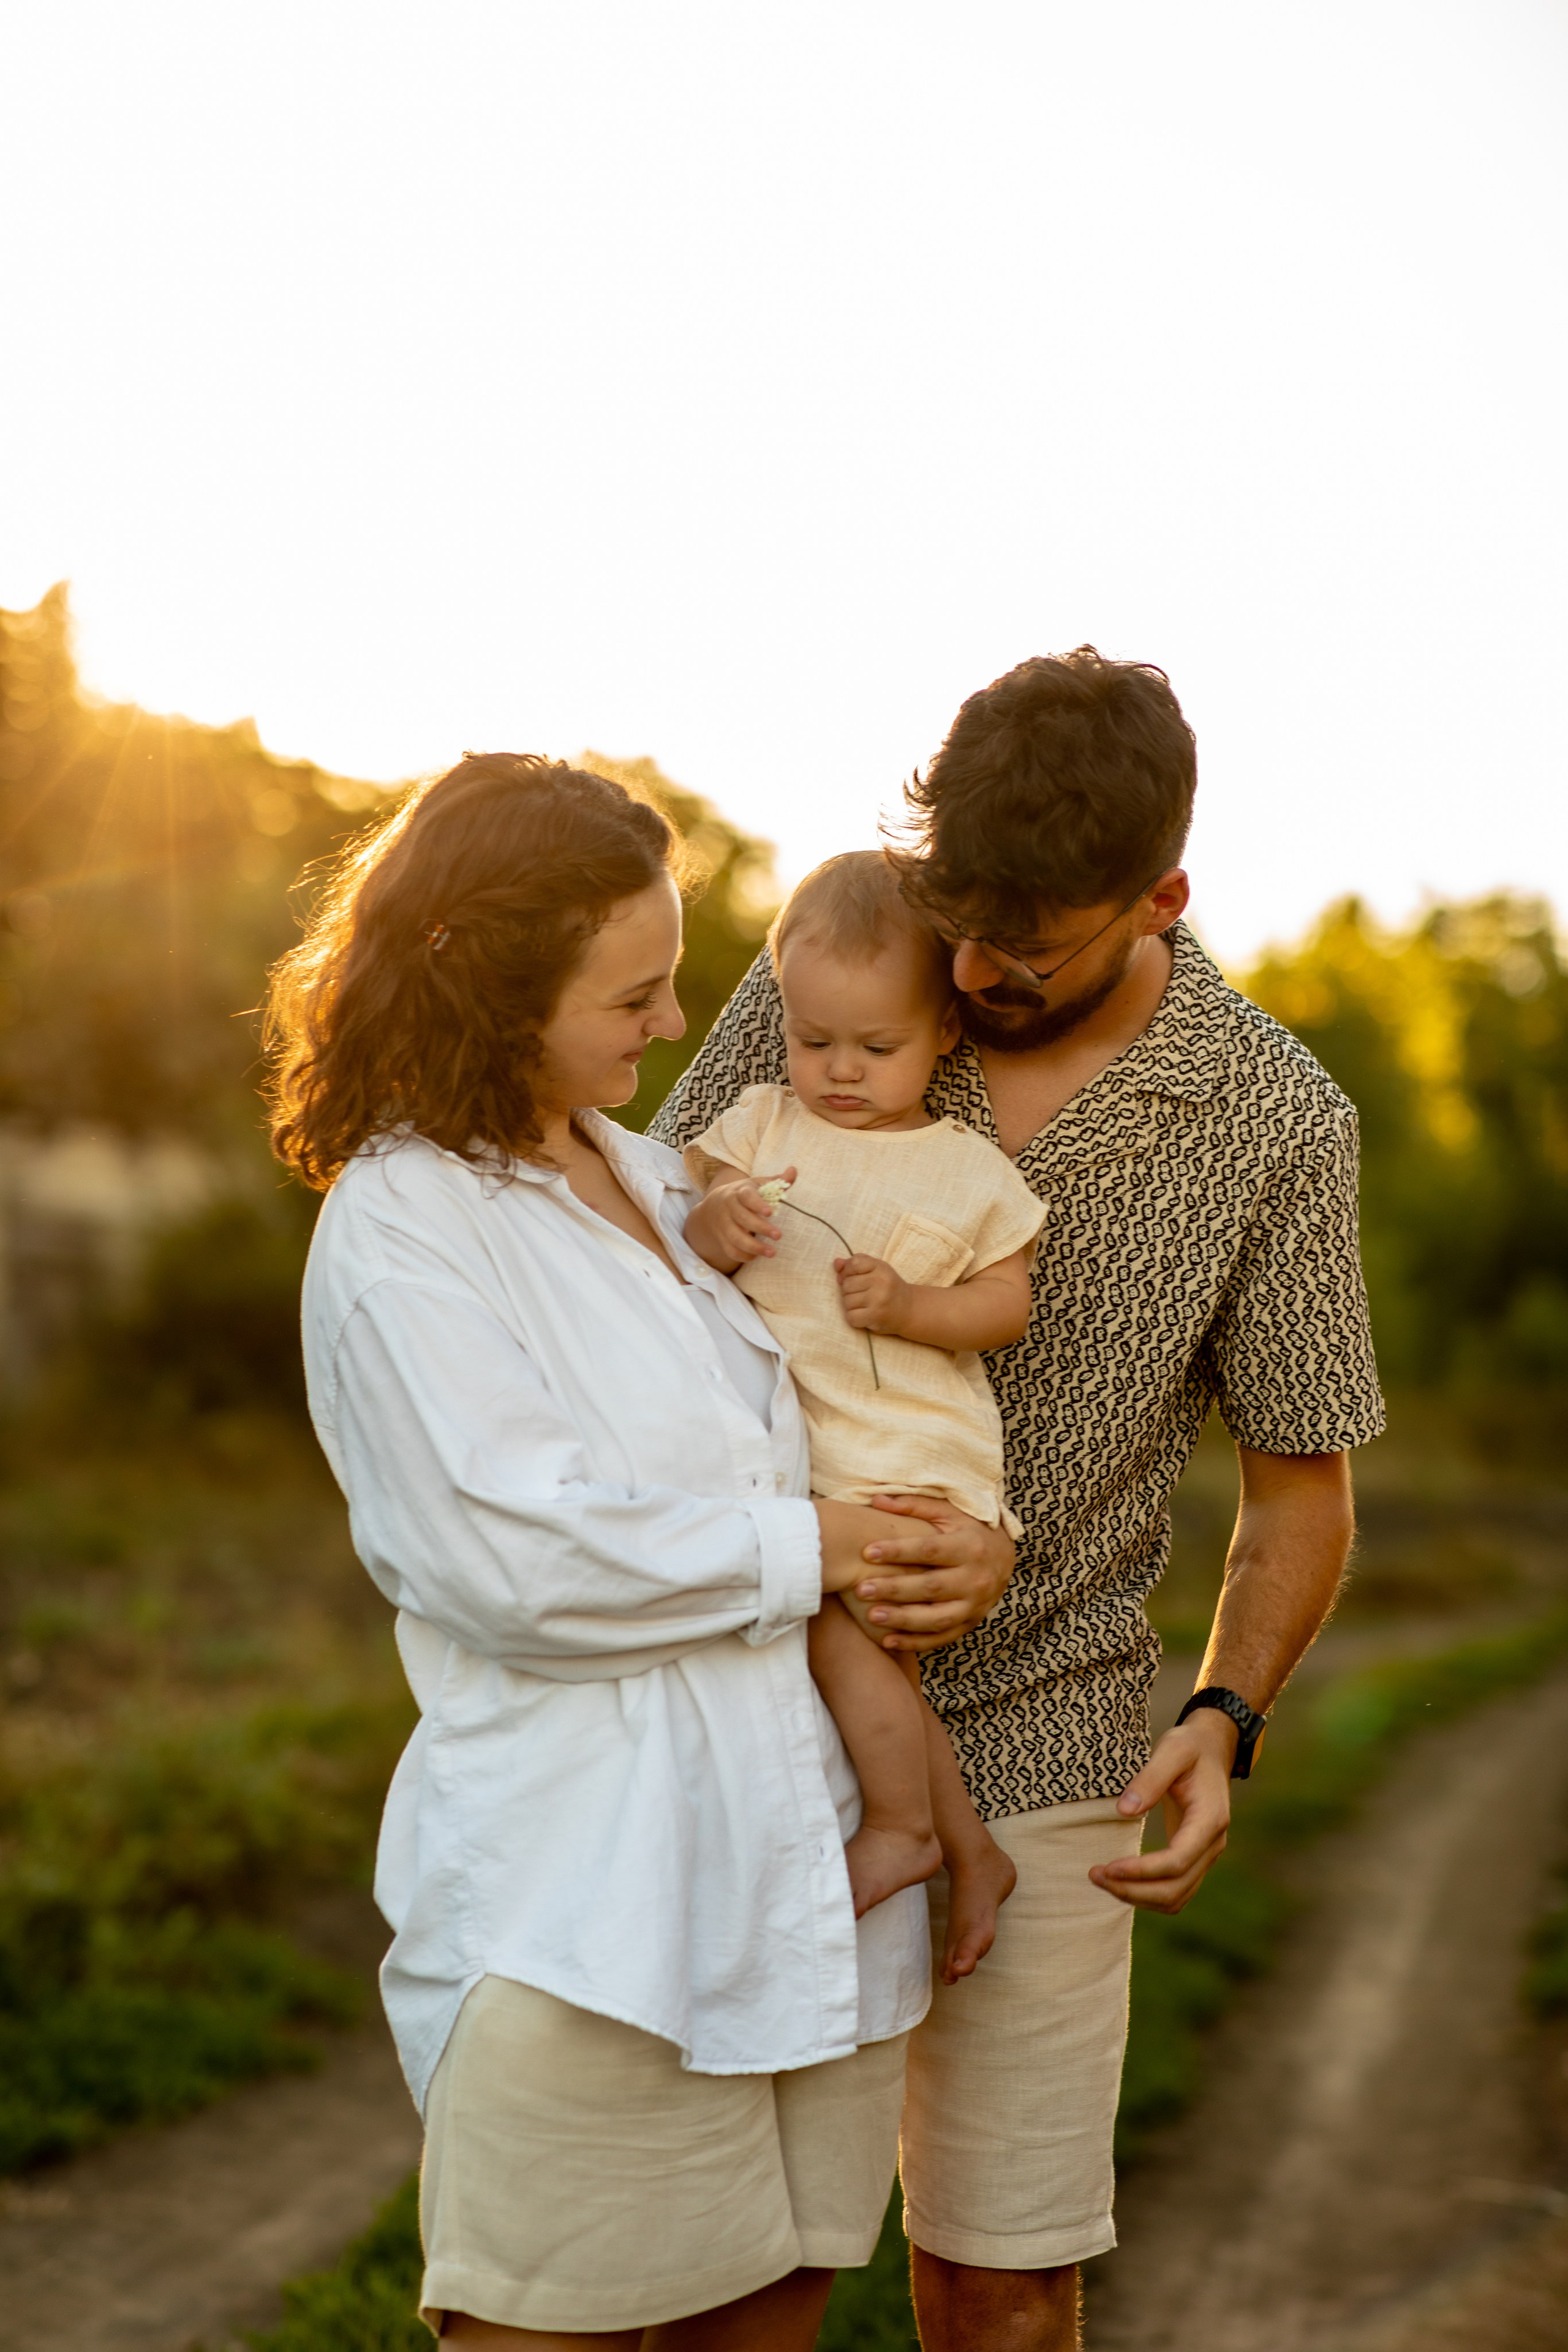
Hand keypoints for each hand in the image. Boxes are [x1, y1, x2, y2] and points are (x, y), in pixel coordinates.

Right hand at [691, 1167, 795, 1267]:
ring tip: (772, 1252)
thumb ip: (777, 1181)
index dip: (757, 1204)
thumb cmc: (744, 1194)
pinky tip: (756, 1256)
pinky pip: (730, 1250)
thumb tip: (793, 1170)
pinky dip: (743, 1256)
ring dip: (753, 1247)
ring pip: (735, 1237)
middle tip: (779, 1235)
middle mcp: (729, 1208)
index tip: (770, 1212)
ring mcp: (723, 1224)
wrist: (715, 1204)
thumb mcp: (757, 1184)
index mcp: (739, 1192)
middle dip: (761, 1228)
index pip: (747, 1197)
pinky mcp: (721, 1238)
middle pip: (742, 1219)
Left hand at [833, 1253, 911, 1333]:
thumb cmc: (888, 1287)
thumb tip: (836, 1263)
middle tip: (861, 1294)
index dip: (846, 1272)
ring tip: (863, 1305)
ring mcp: (878, 1300)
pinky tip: (864, 1315)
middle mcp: (881, 1282)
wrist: (908, 1309)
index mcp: (881, 1267)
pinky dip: (854, 1317)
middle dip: (849, 1291)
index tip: (852, 1278)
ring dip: (851, 1305)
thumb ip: (855, 1264)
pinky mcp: (875, 1316)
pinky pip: (851, 1316)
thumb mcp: (876, 1270)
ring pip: (846, 1301)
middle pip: (847, 1284)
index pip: (853, 1264)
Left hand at [851, 1491, 1013, 1650]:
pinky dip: (915, 1643)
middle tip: (860, 1589)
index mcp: (970, 1547)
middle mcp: (976, 1578)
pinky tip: (888, 1641)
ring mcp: (975, 1605)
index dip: (899, 1551)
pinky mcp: (970, 1624)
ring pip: (937, 1618)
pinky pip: (942, 1638)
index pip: (930, 1550)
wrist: (1005, 1559)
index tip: (867, 1552)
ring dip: (903, 1619)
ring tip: (871, 1616)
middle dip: (894, 1589)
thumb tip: (877, 1500)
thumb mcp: (950, 1513)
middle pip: (931, 1587)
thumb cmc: (969, 1530)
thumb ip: (915, 1506)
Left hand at [1089, 1709, 1236, 1913]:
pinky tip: (1120, 1882)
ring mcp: (1205, 1855)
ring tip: (1101, 1880)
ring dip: (1138, 1897)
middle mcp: (1212, 1845)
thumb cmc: (1191, 1747)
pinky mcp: (1194, 1858)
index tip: (1108, 1867)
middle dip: (1133, 1889)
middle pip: (1175, 1888)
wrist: (1212, 1750)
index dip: (1142, 1871)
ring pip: (1175, 1897)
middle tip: (1095, 1875)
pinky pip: (1175, 1891)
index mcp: (1209, 1820)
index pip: (1177, 1861)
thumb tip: (1123, 1810)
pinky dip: (1147, 1895)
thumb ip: (1150, 1778)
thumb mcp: (1172, 1750)